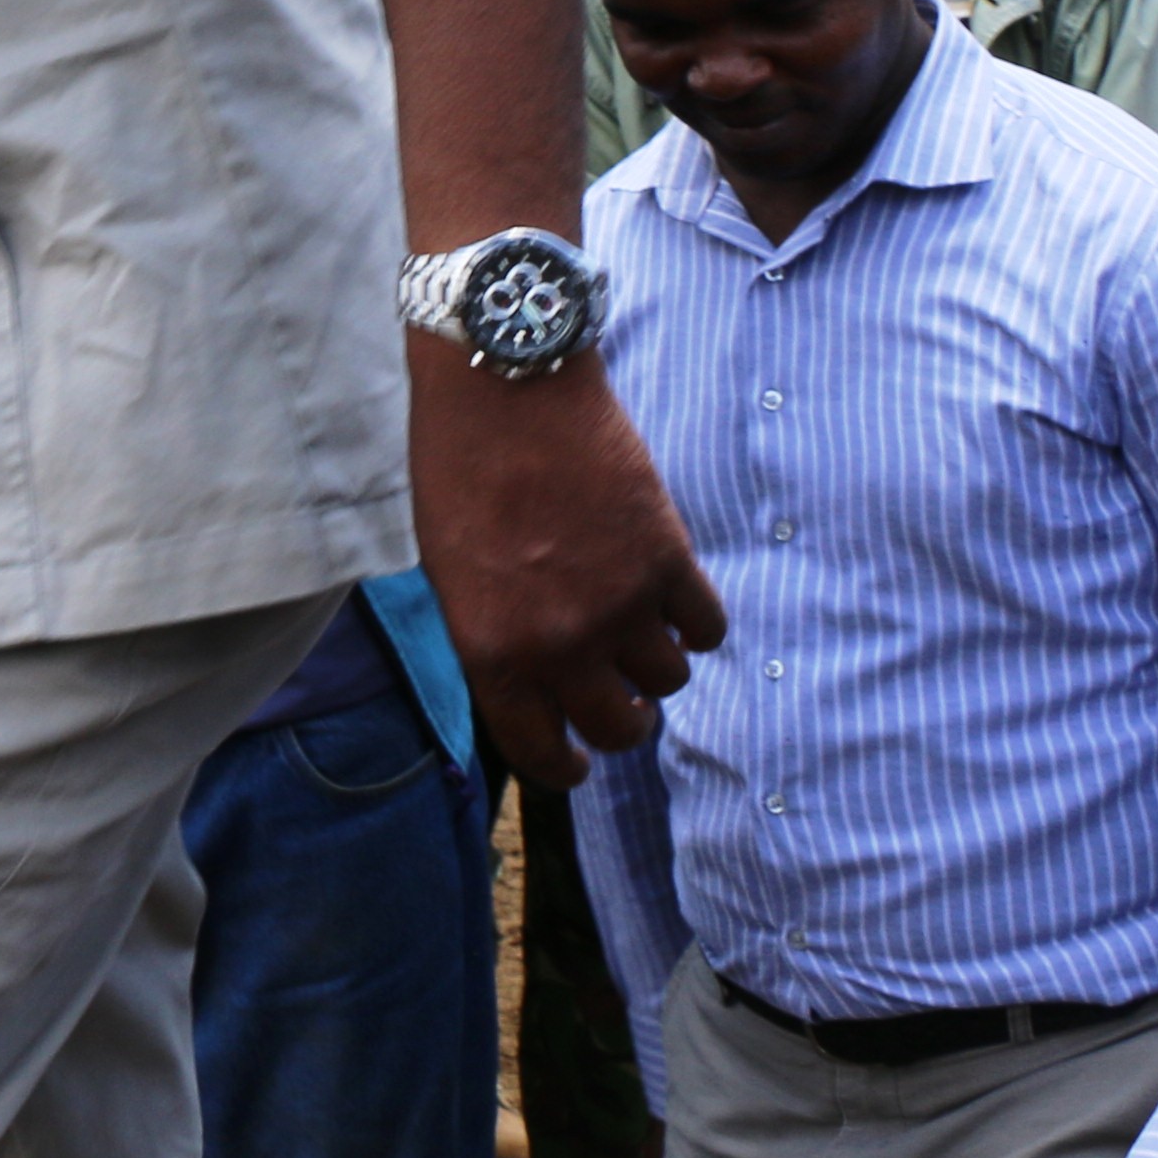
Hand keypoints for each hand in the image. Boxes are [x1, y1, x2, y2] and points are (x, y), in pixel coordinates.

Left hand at [412, 359, 723, 779]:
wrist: (504, 389)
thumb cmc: (460, 472)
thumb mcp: (452, 576)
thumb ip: (496, 640)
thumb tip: (537, 685)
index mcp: (492, 653)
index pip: (541, 752)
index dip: (567, 768)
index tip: (580, 766)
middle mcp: (559, 644)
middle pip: (620, 727)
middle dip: (625, 724)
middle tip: (625, 705)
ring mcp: (619, 604)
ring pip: (669, 680)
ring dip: (659, 667)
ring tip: (643, 637)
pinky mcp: (668, 560)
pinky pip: (706, 627)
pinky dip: (697, 624)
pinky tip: (678, 605)